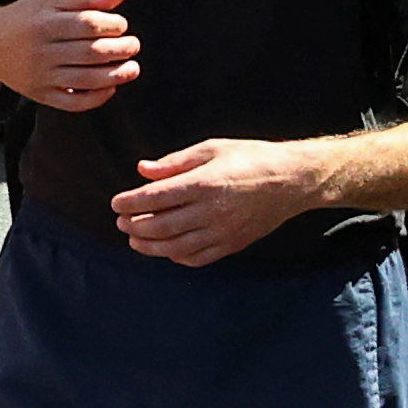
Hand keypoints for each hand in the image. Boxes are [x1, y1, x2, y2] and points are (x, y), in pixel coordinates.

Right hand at [0, 0, 138, 112]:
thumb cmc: (25, 18)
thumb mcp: (50, 1)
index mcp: (44, 23)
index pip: (88, 24)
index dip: (113, 25)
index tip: (122, 25)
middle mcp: (40, 51)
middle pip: (90, 53)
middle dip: (121, 49)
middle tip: (134, 45)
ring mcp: (39, 76)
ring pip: (86, 80)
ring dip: (116, 75)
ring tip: (132, 68)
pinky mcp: (39, 95)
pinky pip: (73, 103)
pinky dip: (96, 98)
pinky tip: (110, 87)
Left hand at [107, 136, 322, 264]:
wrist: (292, 181)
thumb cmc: (250, 158)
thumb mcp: (211, 148)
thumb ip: (174, 162)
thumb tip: (142, 170)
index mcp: (203, 184)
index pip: (153, 199)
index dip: (129, 203)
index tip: (115, 203)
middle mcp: (210, 211)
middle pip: (159, 226)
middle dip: (134, 226)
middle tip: (121, 222)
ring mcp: (222, 232)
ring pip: (175, 247)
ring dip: (149, 246)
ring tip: (134, 239)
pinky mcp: (232, 245)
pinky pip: (198, 258)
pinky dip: (176, 256)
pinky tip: (166, 249)